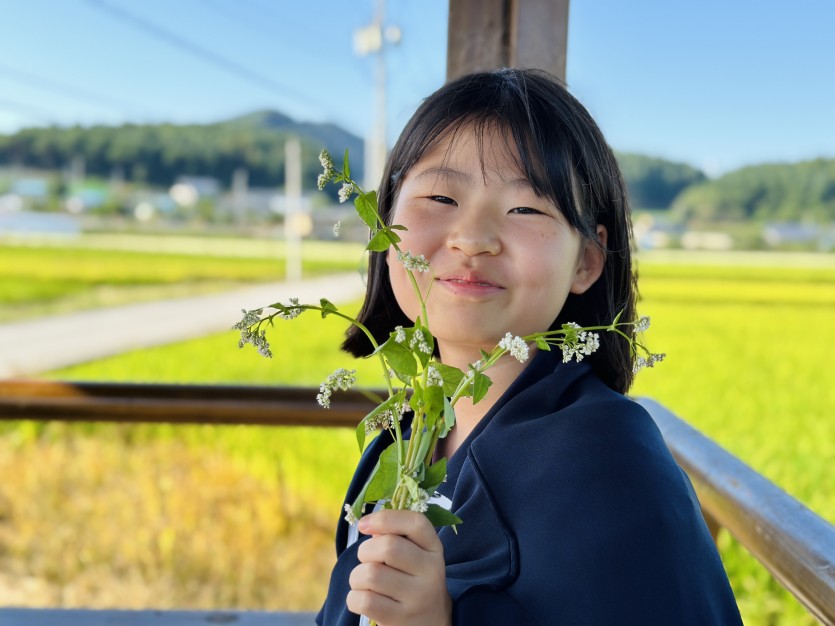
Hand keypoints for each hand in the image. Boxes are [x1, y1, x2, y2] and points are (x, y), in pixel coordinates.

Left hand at [347, 509, 451, 625]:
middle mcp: (431, 572)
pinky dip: (354, 598)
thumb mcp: (416, 556)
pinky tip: (364, 599)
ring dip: (357, 576)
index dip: (385, 518)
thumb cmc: (412, 581)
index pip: (416, 523)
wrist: (431, 623)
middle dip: (365, 550)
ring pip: (371, 574)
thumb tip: (368, 525)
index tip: (364, 524)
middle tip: (366, 560)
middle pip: (388, 547)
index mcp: (434, 549)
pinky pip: (364, 600)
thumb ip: (395, 537)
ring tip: (364, 582)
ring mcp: (417, 598)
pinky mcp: (399, 619)